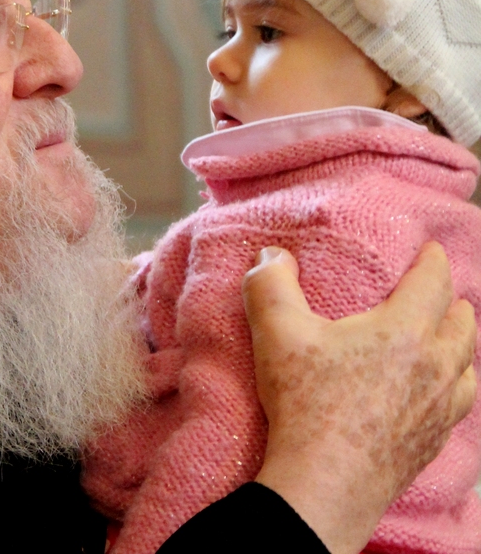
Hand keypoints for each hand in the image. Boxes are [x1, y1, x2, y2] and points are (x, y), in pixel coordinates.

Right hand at [243, 242, 476, 553]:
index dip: (434, 261)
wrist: (325, 482)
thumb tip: (270, 255)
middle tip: (436, 291)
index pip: (435, 283)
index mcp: (404, 331)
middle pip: (462, 323)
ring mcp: (439, 407)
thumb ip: (270, 285)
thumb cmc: (306, 405)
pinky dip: (454, 385)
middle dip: (452, 301)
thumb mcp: (276, 333)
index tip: (431, 250)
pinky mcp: (433, 440)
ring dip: (459, 344)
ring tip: (444, 338)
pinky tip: (437, 390)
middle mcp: (435, 365)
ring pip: (468, 364)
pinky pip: (459, 403)